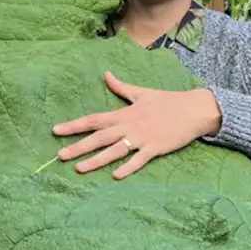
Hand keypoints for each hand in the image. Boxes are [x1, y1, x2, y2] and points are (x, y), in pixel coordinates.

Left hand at [52, 71, 222, 179]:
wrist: (194, 109)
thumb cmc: (167, 101)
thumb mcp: (141, 92)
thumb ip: (121, 87)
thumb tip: (106, 74)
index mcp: (124, 113)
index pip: (94, 119)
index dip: (74, 125)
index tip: (56, 130)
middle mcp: (130, 126)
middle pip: (99, 137)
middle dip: (79, 146)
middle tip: (59, 155)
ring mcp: (142, 138)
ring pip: (115, 151)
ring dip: (96, 160)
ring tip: (79, 168)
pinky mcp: (156, 148)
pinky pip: (139, 160)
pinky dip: (128, 167)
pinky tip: (115, 176)